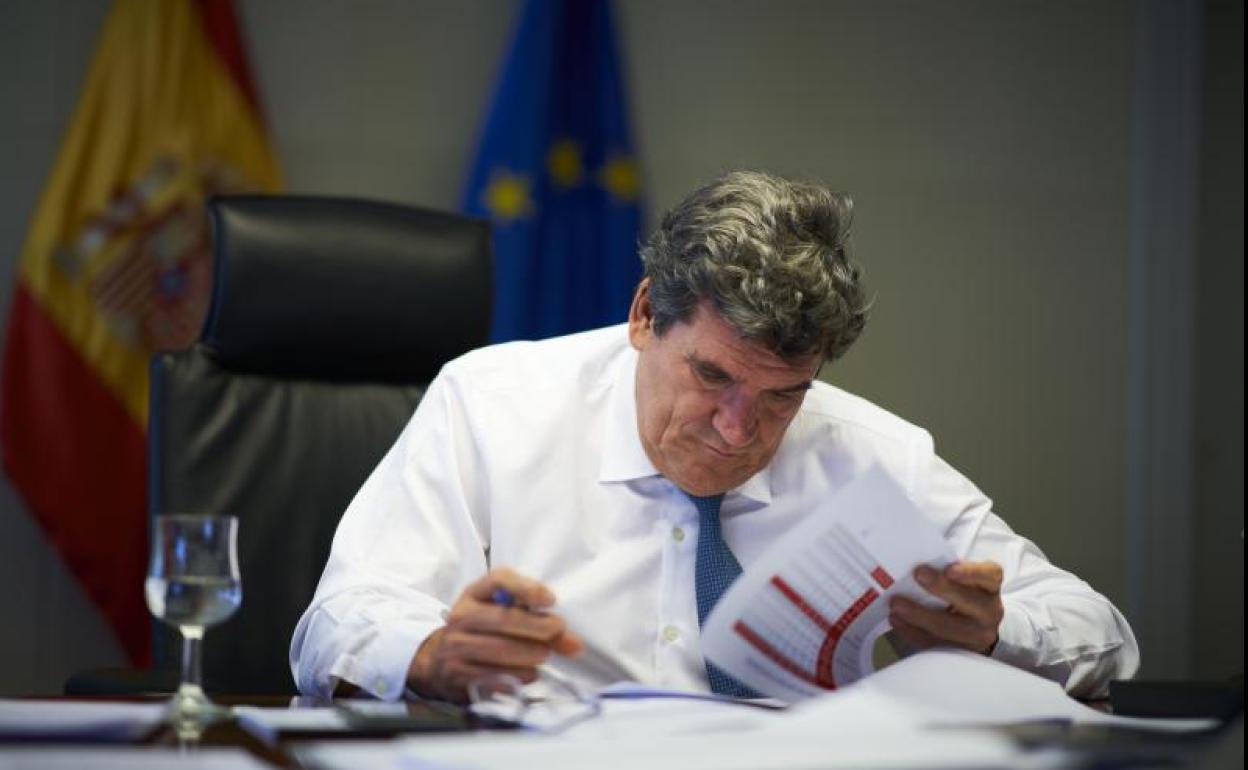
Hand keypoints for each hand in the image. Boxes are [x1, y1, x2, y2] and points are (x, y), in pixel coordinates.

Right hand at [406, 567, 583, 702]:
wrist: (440, 661)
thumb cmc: (482, 632)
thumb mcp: (504, 617)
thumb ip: (542, 626)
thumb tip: (576, 645)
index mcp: (474, 593)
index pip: (499, 580)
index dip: (526, 588)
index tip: (550, 599)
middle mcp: (461, 616)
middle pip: (503, 618)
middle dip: (536, 626)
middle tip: (557, 631)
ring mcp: (456, 645)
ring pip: (499, 649)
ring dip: (529, 654)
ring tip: (543, 655)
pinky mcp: (457, 674)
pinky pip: (492, 676)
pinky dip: (516, 676)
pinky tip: (528, 674)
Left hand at [888, 560, 1003, 654]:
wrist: (972, 626)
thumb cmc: (960, 592)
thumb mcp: (961, 577)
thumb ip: (945, 569)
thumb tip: (914, 561)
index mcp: (990, 586)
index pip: (989, 575)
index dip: (970, 572)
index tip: (949, 569)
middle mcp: (990, 610)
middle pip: (969, 601)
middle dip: (941, 588)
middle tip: (918, 575)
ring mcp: (978, 635)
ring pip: (949, 627)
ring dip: (919, 615)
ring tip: (896, 604)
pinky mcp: (960, 652)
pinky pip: (934, 644)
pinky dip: (912, 631)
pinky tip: (896, 620)